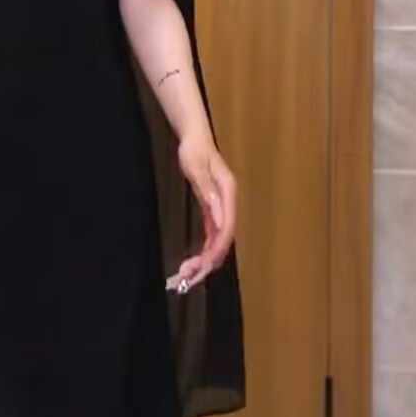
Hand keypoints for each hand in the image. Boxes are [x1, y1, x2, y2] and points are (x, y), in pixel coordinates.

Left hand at [168, 133, 236, 292]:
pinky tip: (193, 263)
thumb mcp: (197, 168)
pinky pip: (211, 236)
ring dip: (204, 260)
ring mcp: (221, 209)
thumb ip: (207, 191)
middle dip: (207, 262)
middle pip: (222, 241)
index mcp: (228, 195)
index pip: (226, 229)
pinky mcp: (212, 211)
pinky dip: (203, 251)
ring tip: (186, 276)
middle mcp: (228, 205)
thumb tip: (218, 215)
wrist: (195, 137)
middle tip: (187, 279)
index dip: (215, 250)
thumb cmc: (195, 150)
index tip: (201, 266)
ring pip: (217, 242)